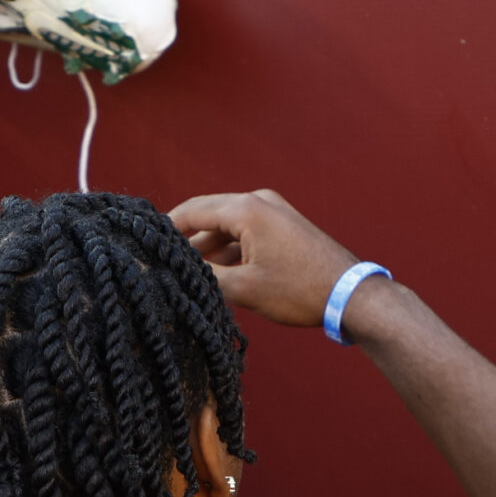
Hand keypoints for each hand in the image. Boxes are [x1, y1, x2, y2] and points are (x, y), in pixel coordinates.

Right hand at [167, 189, 360, 327]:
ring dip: (208, 249)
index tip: (144, 247)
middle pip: (207, 216)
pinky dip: (229, 250)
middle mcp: (258, 201)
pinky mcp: (283, 225)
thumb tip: (175, 273)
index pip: (190, 211)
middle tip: (163, 265)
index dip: (165, 230)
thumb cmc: (300, 290)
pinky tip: (218, 276)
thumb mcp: (243, 289)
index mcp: (245, 208)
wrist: (351, 295)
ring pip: (226, 226)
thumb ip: (205, 277)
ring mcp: (274, 211)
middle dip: (185, 241)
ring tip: (189, 277)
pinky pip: (245, 232)